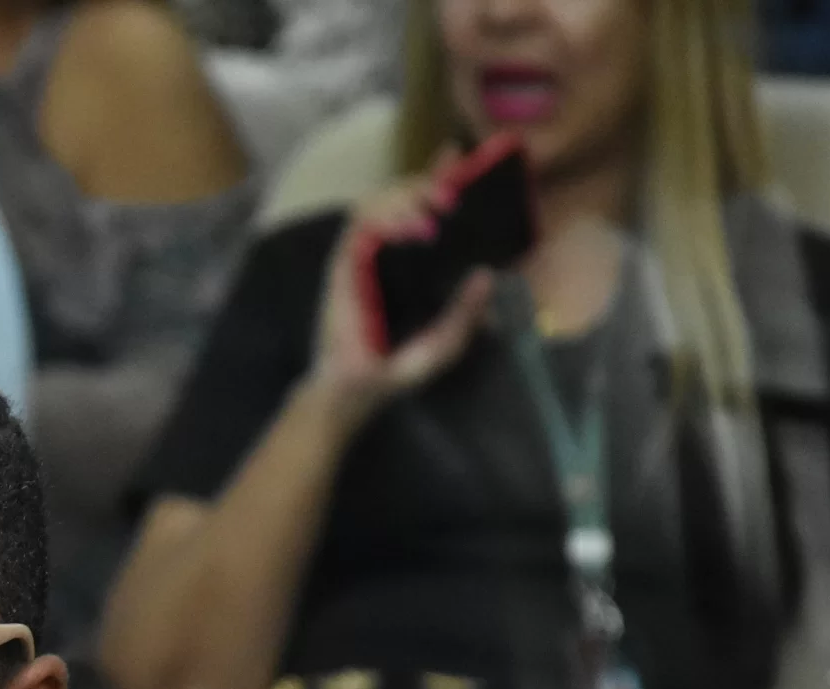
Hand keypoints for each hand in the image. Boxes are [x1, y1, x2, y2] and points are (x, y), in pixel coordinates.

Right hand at [309, 161, 496, 430]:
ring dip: (407, 196)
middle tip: (452, 193)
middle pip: (403, 195)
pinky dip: (385, 217)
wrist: (354, 390)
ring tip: (432, 210)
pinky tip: (410, 227)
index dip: (440, 178)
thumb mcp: (445, 344)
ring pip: (380, 201)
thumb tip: (486, 275)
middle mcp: (387, 251)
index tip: (459, 157)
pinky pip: (360, 225)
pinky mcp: (343, 263)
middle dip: (427, 182)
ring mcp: (363, 255)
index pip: (425, 208)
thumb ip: (466, 316)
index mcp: (413, 263)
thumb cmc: (396, 369)